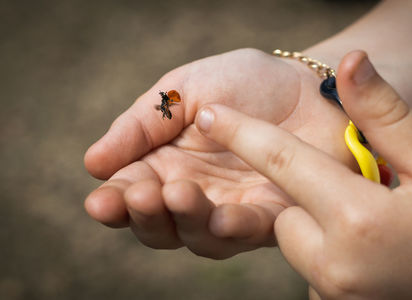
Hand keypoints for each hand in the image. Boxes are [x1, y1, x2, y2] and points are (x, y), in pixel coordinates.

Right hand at [84, 48, 354, 257]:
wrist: (308, 85)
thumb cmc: (244, 83)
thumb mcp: (184, 91)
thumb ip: (141, 125)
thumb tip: (93, 164)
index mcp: (166, 164)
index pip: (130, 192)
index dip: (114, 202)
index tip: (101, 201)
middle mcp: (196, 193)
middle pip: (160, 225)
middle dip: (146, 215)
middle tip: (141, 194)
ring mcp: (232, 208)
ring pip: (199, 236)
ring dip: (185, 221)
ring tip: (178, 193)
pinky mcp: (272, 216)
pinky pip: (249, 232)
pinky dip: (233, 228)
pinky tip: (221, 217)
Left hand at [194, 51, 411, 296]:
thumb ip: (387, 115)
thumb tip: (350, 63)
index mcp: (360, 220)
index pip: (282, 164)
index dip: (243, 133)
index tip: (210, 114)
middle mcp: (335, 265)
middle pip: (284, 211)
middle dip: (304, 194)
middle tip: (357, 191)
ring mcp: (334, 295)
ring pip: (295, 240)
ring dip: (317, 224)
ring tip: (371, 224)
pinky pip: (311, 268)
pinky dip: (328, 253)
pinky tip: (370, 253)